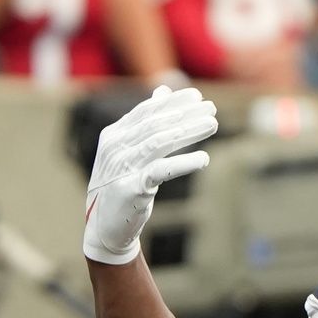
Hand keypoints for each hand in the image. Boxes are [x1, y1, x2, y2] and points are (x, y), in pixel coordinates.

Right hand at [83, 85, 217, 264]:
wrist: (105, 227)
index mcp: (114, 135)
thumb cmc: (122, 185)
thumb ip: (146, 122)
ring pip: (159, 142)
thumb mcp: (130, 151)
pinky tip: (203, 158)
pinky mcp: (131, 188)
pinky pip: (161, 170)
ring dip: (188, 132)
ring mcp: (122, 167)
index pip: (146, 112)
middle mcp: (116, 148)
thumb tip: (163, 90)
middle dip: (186, 114)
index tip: (197, 96)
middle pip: (156, 124)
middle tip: (212, 109)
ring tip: (211, 125)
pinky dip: (183, 162)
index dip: (172, 103)